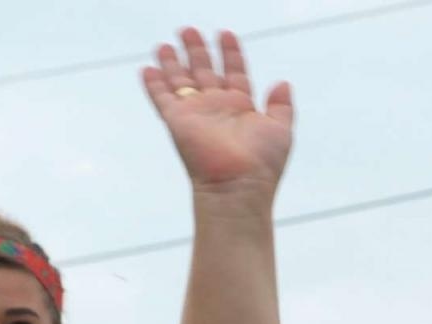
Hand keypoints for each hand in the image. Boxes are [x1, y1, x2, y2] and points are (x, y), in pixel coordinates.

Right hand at [142, 28, 292, 199]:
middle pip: (203, 71)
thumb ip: (281, 106)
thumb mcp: (281, 129)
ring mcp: (196, 114)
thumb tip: (283, 84)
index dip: (230, 53)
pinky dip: (154, 84)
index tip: (225, 34)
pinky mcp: (177, 121)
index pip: (234, 72)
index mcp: (241, 107)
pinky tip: (147, 69)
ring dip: (172, 63)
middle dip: (196, 50)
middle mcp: (217, 108)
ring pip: (180, 82)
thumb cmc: (261, 163)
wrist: (238, 184)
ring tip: (165, 45)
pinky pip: (162, 98)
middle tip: (188, 30)